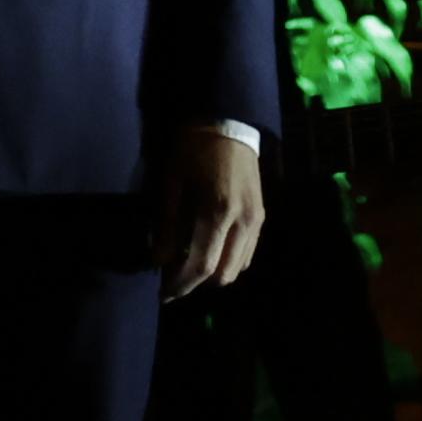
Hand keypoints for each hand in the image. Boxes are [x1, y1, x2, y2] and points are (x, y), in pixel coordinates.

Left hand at [158, 127, 266, 301]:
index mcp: (217, 211)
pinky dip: (228, 262)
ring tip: (188, 267)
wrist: (229, 126)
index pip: (201, 265)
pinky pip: (247, 254)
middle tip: (173, 281)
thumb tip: (159, 262)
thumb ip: (167, 226)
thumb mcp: (172, 184)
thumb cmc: (193, 151)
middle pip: (223, 274)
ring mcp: (256, 220)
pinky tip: (209, 253)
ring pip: (238, 268)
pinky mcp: (261, 217)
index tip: (163, 294)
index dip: (181, 285)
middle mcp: (242, 221)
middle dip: (196, 284)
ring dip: (213, 275)